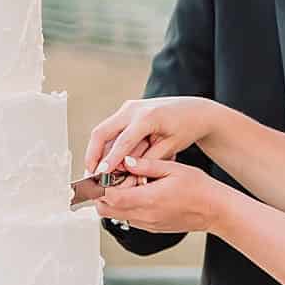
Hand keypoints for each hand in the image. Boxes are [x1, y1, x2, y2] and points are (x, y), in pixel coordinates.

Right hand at [84, 97, 216, 176]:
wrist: (194, 110)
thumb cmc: (186, 128)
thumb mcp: (170, 148)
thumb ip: (149, 161)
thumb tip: (129, 176)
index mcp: (148, 117)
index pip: (123, 141)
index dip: (110, 160)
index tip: (100, 176)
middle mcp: (133, 109)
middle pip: (102, 132)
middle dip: (93, 155)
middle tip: (91, 175)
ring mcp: (128, 108)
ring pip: (103, 131)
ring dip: (98, 152)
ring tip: (97, 173)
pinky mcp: (127, 112)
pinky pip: (111, 130)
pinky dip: (107, 146)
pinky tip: (107, 163)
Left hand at [94, 155, 229, 233]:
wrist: (215, 211)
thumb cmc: (199, 189)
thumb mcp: (173, 168)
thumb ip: (146, 165)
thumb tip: (125, 160)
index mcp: (148, 199)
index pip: (110, 196)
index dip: (100, 185)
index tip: (101, 173)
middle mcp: (145, 215)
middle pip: (106, 209)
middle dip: (100, 194)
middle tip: (106, 177)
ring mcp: (147, 224)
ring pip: (115, 215)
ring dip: (112, 200)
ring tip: (121, 183)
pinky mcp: (152, 227)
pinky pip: (129, 218)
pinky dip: (124, 206)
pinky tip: (135, 192)